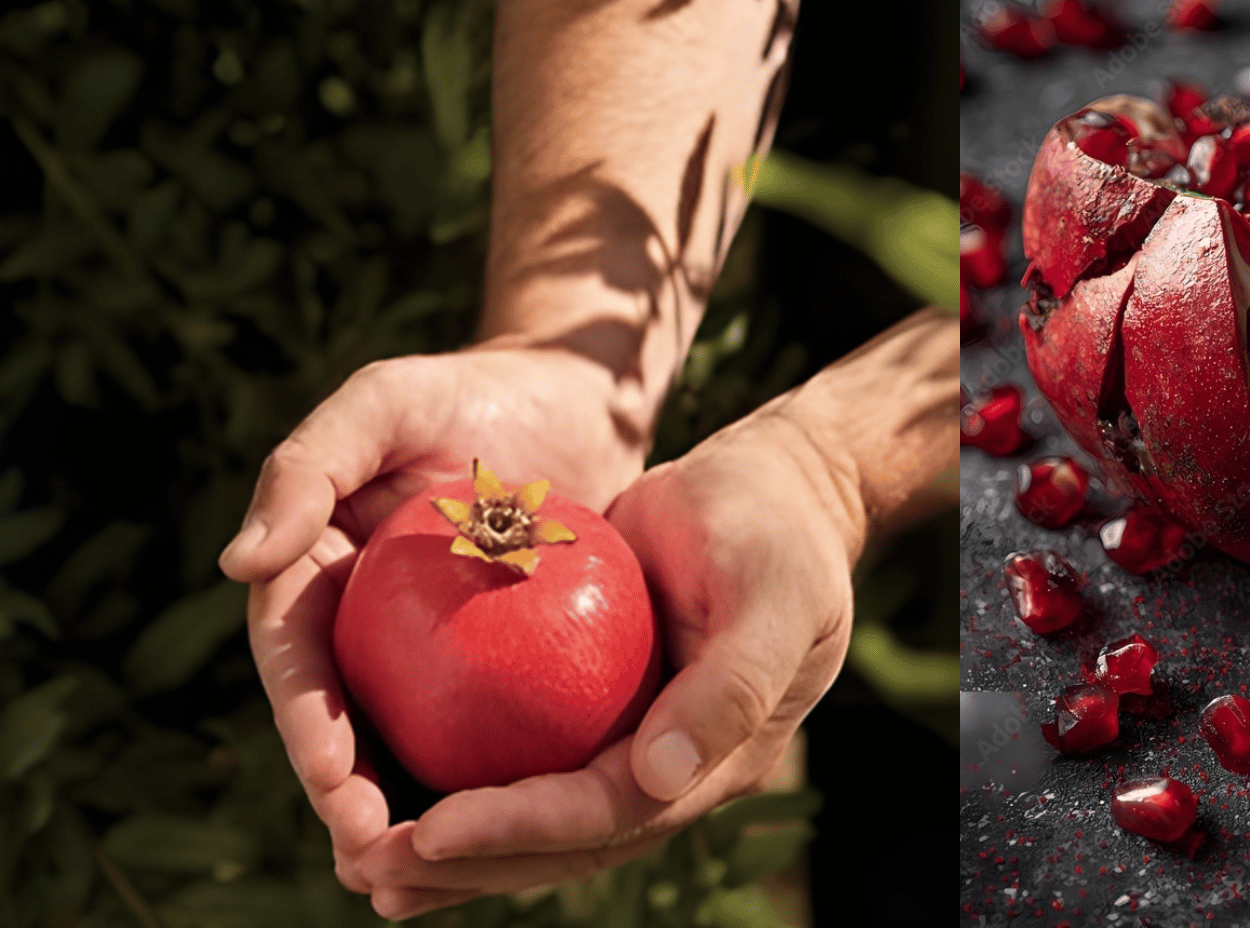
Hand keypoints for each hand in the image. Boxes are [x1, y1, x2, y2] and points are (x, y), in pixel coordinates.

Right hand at [221, 342, 655, 913]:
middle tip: (376, 849)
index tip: (333, 774)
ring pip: (408, 748)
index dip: (306, 725)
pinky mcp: (502, 667)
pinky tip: (513, 836)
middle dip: (348, 798)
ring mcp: (430, 653)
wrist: (572, 401)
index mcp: (314, 575)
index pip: (297, 663)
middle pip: (343, 725)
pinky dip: (491, 787)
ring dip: (410, 815)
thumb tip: (236, 563)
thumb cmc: (470, 390)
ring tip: (422, 873)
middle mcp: (364, 626)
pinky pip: (491, 734)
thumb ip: (304, 468)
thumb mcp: (382, 403)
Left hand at [334, 402, 856, 916]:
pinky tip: (387, 779)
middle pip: (561, 843)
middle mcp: (668, 771)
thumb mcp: (774, 599)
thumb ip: (729, 689)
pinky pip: (524, 753)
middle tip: (369, 868)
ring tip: (362, 865)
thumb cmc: (778, 531)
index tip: (432, 829)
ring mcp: (632, 743)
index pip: (607, 813)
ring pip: (535, 817)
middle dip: (467, 866)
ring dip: (452, 850)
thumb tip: (656, 778)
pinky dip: (460, 777)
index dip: (520, 829)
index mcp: (715, 762)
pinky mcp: (596, 705)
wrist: (779, 489)